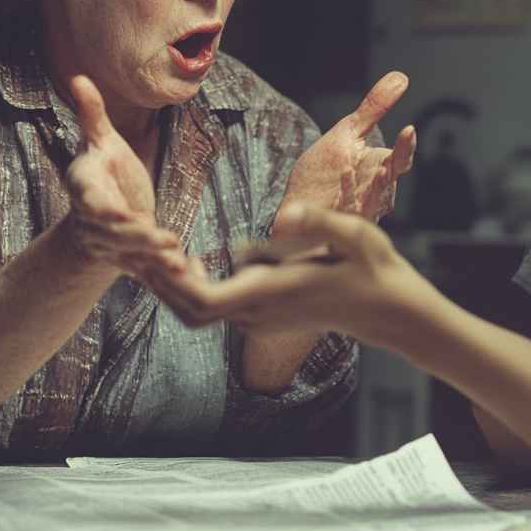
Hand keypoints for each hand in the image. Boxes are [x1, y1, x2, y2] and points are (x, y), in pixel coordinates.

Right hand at [63, 75, 182, 276]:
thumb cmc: (102, 171)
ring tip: (175, 259)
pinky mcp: (127, 256)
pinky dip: (159, 271)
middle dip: (138, 239)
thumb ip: (91, 115)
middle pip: (114, 232)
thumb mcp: (99, 142)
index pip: (91, 201)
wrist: (93, 215)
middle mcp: (93, 219)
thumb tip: (80, 77)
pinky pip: (142, 266)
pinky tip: (182, 270)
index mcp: (85, 188)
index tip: (126, 216)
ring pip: (129, 253)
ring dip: (152, 258)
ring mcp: (108, 241)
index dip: (106, 211)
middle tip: (163, 239)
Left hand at [142, 205, 434, 342]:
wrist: (391, 310)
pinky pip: (216, 308)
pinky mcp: (265, 313)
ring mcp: (261, 317)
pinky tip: (190, 259)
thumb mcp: (356, 236)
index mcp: (271, 293)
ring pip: (199, 313)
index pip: (201, 303)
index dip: (170, 282)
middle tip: (139, 245)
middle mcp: (259, 312)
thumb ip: (319, 224)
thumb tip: (287, 212)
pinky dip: (195, 287)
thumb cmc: (376, 270)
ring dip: (174, 286)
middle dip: (160, 284)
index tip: (154, 252)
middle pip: (189, 312)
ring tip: (156, 248)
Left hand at [275, 72, 415, 228]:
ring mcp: (359, 210)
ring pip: (376, 200)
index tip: (409, 129)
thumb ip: (374, 108)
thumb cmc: (323, 170)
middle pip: (390, 181)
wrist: (296, 203)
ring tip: (382, 169)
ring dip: (380, 186)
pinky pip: (348, 208)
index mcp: (379, 168)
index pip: (400, 158)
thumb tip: (400, 78)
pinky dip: (349, 192)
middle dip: (394, 169)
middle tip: (396, 157)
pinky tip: (345, 172)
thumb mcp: (348, 132)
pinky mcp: (338, 222)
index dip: (406, 146)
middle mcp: (375, 192)